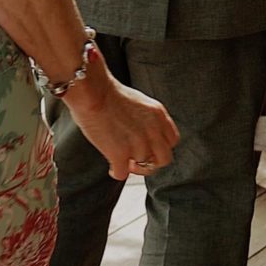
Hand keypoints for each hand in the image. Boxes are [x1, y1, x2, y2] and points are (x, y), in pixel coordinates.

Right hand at [66, 66, 180, 181]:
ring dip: (131, 166)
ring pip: (143, 167)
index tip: (150, 148)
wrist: (92, 91)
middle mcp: (152, 131)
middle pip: (164, 159)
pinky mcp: (120, 154)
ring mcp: (138, 144)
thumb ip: (146, 119)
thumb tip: (141, 134)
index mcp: (158, 115)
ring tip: (120, 161)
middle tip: (137, 161)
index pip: (172, 141)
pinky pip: (123, 174)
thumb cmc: (108, 93)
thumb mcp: (139, 102)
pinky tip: (111, 168)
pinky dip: (117, 173)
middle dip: (151, 163)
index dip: (160, 147)